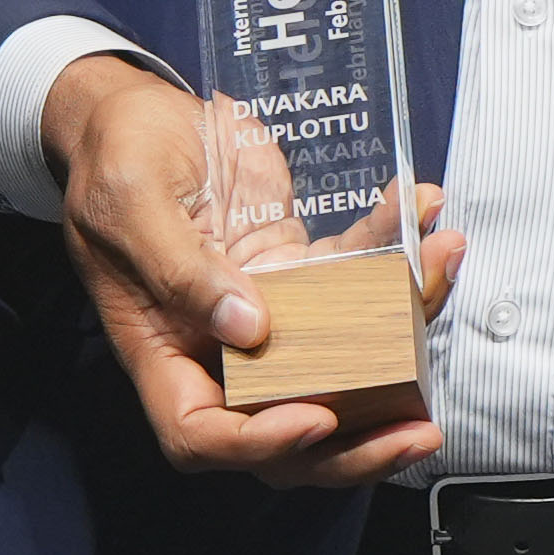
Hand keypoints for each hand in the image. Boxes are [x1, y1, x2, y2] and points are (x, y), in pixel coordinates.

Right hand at [50, 57, 449, 491]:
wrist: (136, 112)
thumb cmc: (113, 156)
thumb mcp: (129, 202)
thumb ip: (180, 267)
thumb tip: (248, 327)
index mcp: (161, 349)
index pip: (203, 432)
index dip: (260, 442)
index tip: (317, 418)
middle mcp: (217, 347)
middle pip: (287, 429)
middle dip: (360, 442)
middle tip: (418, 430)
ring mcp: (265, 314)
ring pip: (340, 366)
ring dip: (403, 339)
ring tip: (441, 276)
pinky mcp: (299, 273)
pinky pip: (358, 285)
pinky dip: (399, 259)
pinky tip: (424, 214)